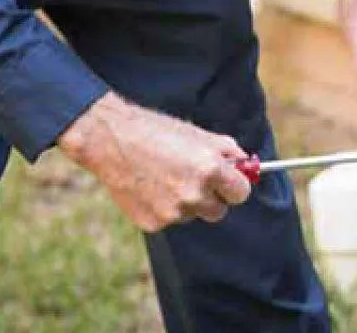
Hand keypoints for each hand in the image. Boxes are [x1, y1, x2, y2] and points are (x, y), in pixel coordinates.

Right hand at [58, 93, 251, 231]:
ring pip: (193, 215)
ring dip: (187, 203)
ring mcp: (173, 212)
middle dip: (213, 197)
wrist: (110, 141)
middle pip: (219, 210)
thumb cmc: (157, 132)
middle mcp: (194, 194)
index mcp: (210, 169)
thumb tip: (246, 166)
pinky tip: (150, 187)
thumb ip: (227, 152)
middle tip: (195, 179)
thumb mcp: (199, 135)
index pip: (241, 194)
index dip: (235, 187)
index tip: (229, 183)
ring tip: (165, 178)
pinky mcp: (153, 224)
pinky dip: (164, 208)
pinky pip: (170, 220)